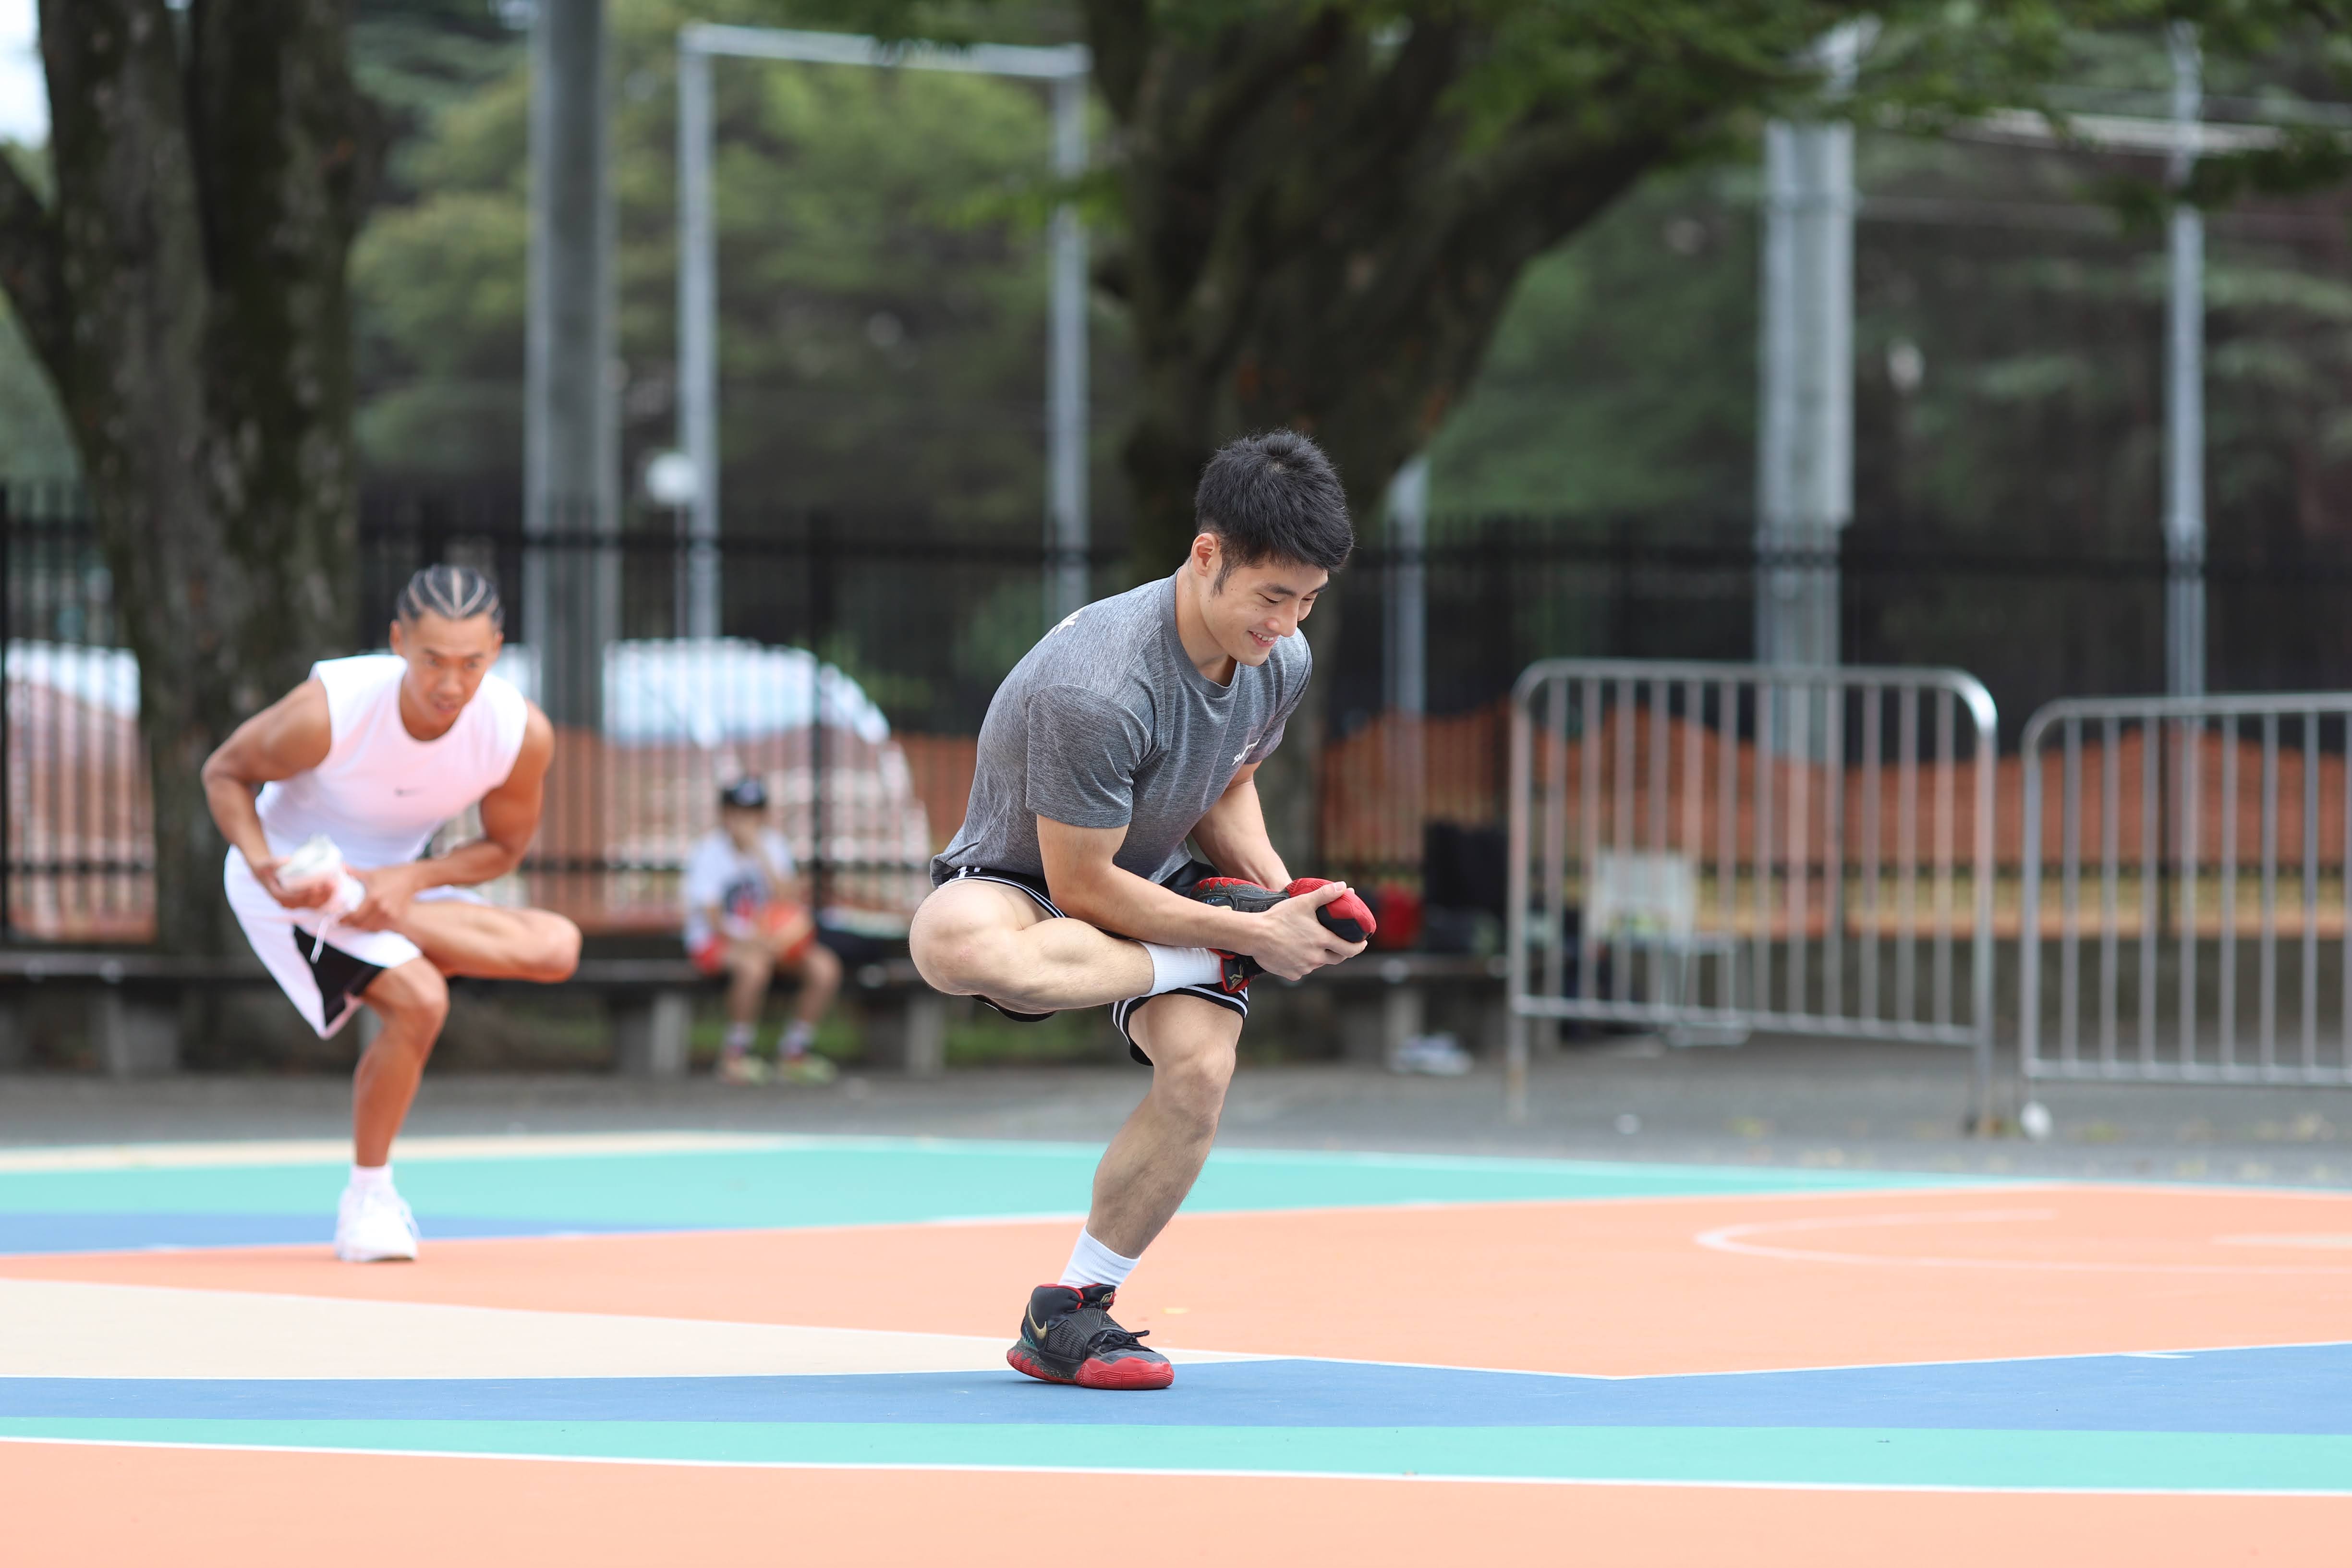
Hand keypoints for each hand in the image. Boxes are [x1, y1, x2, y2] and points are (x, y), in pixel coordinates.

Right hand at [250, 855, 333, 911]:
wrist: (267, 874)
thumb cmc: (267, 868)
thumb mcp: (267, 864)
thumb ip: (275, 862)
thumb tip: (289, 859)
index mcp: (278, 895)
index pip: (293, 898)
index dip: (305, 894)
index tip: (316, 887)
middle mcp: (287, 903)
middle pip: (306, 903)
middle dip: (320, 896)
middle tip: (330, 885)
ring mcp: (296, 904)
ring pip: (313, 905)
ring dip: (325, 898)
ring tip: (335, 887)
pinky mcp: (302, 902)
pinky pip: (315, 904)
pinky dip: (325, 898)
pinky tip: (334, 890)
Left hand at [341, 865, 416, 931]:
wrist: (412, 878)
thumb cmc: (391, 874)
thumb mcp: (371, 873)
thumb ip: (354, 872)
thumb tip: (341, 866)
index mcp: (373, 898)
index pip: (355, 916)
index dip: (345, 921)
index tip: (339, 921)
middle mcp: (382, 908)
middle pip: (362, 925)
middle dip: (353, 925)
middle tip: (347, 922)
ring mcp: (391, 914)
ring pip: (372, 928)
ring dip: (363, 927)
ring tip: (358, 922)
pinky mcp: (398, 917)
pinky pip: (383, 927)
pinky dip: (375, 926)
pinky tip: (370, 921)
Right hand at [1238, 880, 1367, 980]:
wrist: (1254, 935)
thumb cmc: (1279, 917)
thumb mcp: (1304, 902)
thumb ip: (1325, 894)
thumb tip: (1345, 886)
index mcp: (1322, 940)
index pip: (1350, 949)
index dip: (1359, 946)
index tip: (1362, 943)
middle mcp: (1316, 957)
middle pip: (1337, 959)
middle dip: (1342, 952)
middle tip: (1340, 944)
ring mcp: (1304, 968)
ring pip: (1318, 963)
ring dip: (1320, 956)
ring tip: (1312, 944)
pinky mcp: (1292, 974)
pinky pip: (1303, 970)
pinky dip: (1303, 962)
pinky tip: (1296, 952)